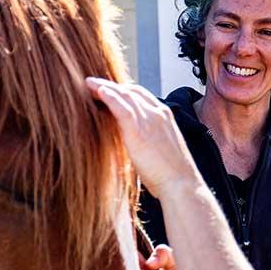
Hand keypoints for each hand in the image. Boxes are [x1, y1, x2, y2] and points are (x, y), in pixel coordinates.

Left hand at [85, 77, 198, 198]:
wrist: (181, 184)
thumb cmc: (171, 174)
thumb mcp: (161, 149)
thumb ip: (148, 139)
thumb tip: (135, 143)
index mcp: (164, 116)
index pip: (141, 95)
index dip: (123, 91)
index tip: (108, 91)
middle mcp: (157, 113)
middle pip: (130, 91)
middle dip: (111, 86)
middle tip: (93, 85)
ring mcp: (149, 120)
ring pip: (124, 95)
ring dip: (105, 87)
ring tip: (89, 84)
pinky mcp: (138, 131)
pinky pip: (121, 107)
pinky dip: (109, 97)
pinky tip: (98, 91)